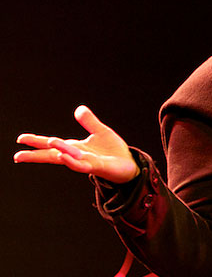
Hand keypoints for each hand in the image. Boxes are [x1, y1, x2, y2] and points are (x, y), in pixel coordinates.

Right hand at [14, 105, 139, 182]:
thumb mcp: (100, 132)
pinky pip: (81, 165)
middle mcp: (77, 156)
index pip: (51, 145)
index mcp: (74, 148)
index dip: (36, 141)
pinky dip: (72, 161)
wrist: (129, 164)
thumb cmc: (113, 151)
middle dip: (35, 155)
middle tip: (17, 156)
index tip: (20, 139)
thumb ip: (89, 121)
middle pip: (52, 155)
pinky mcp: (97, 167)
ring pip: (67, 158)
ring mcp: (85, 162)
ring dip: (57, 151)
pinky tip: (63, 156)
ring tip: (49, 142)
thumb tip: (79, 109)